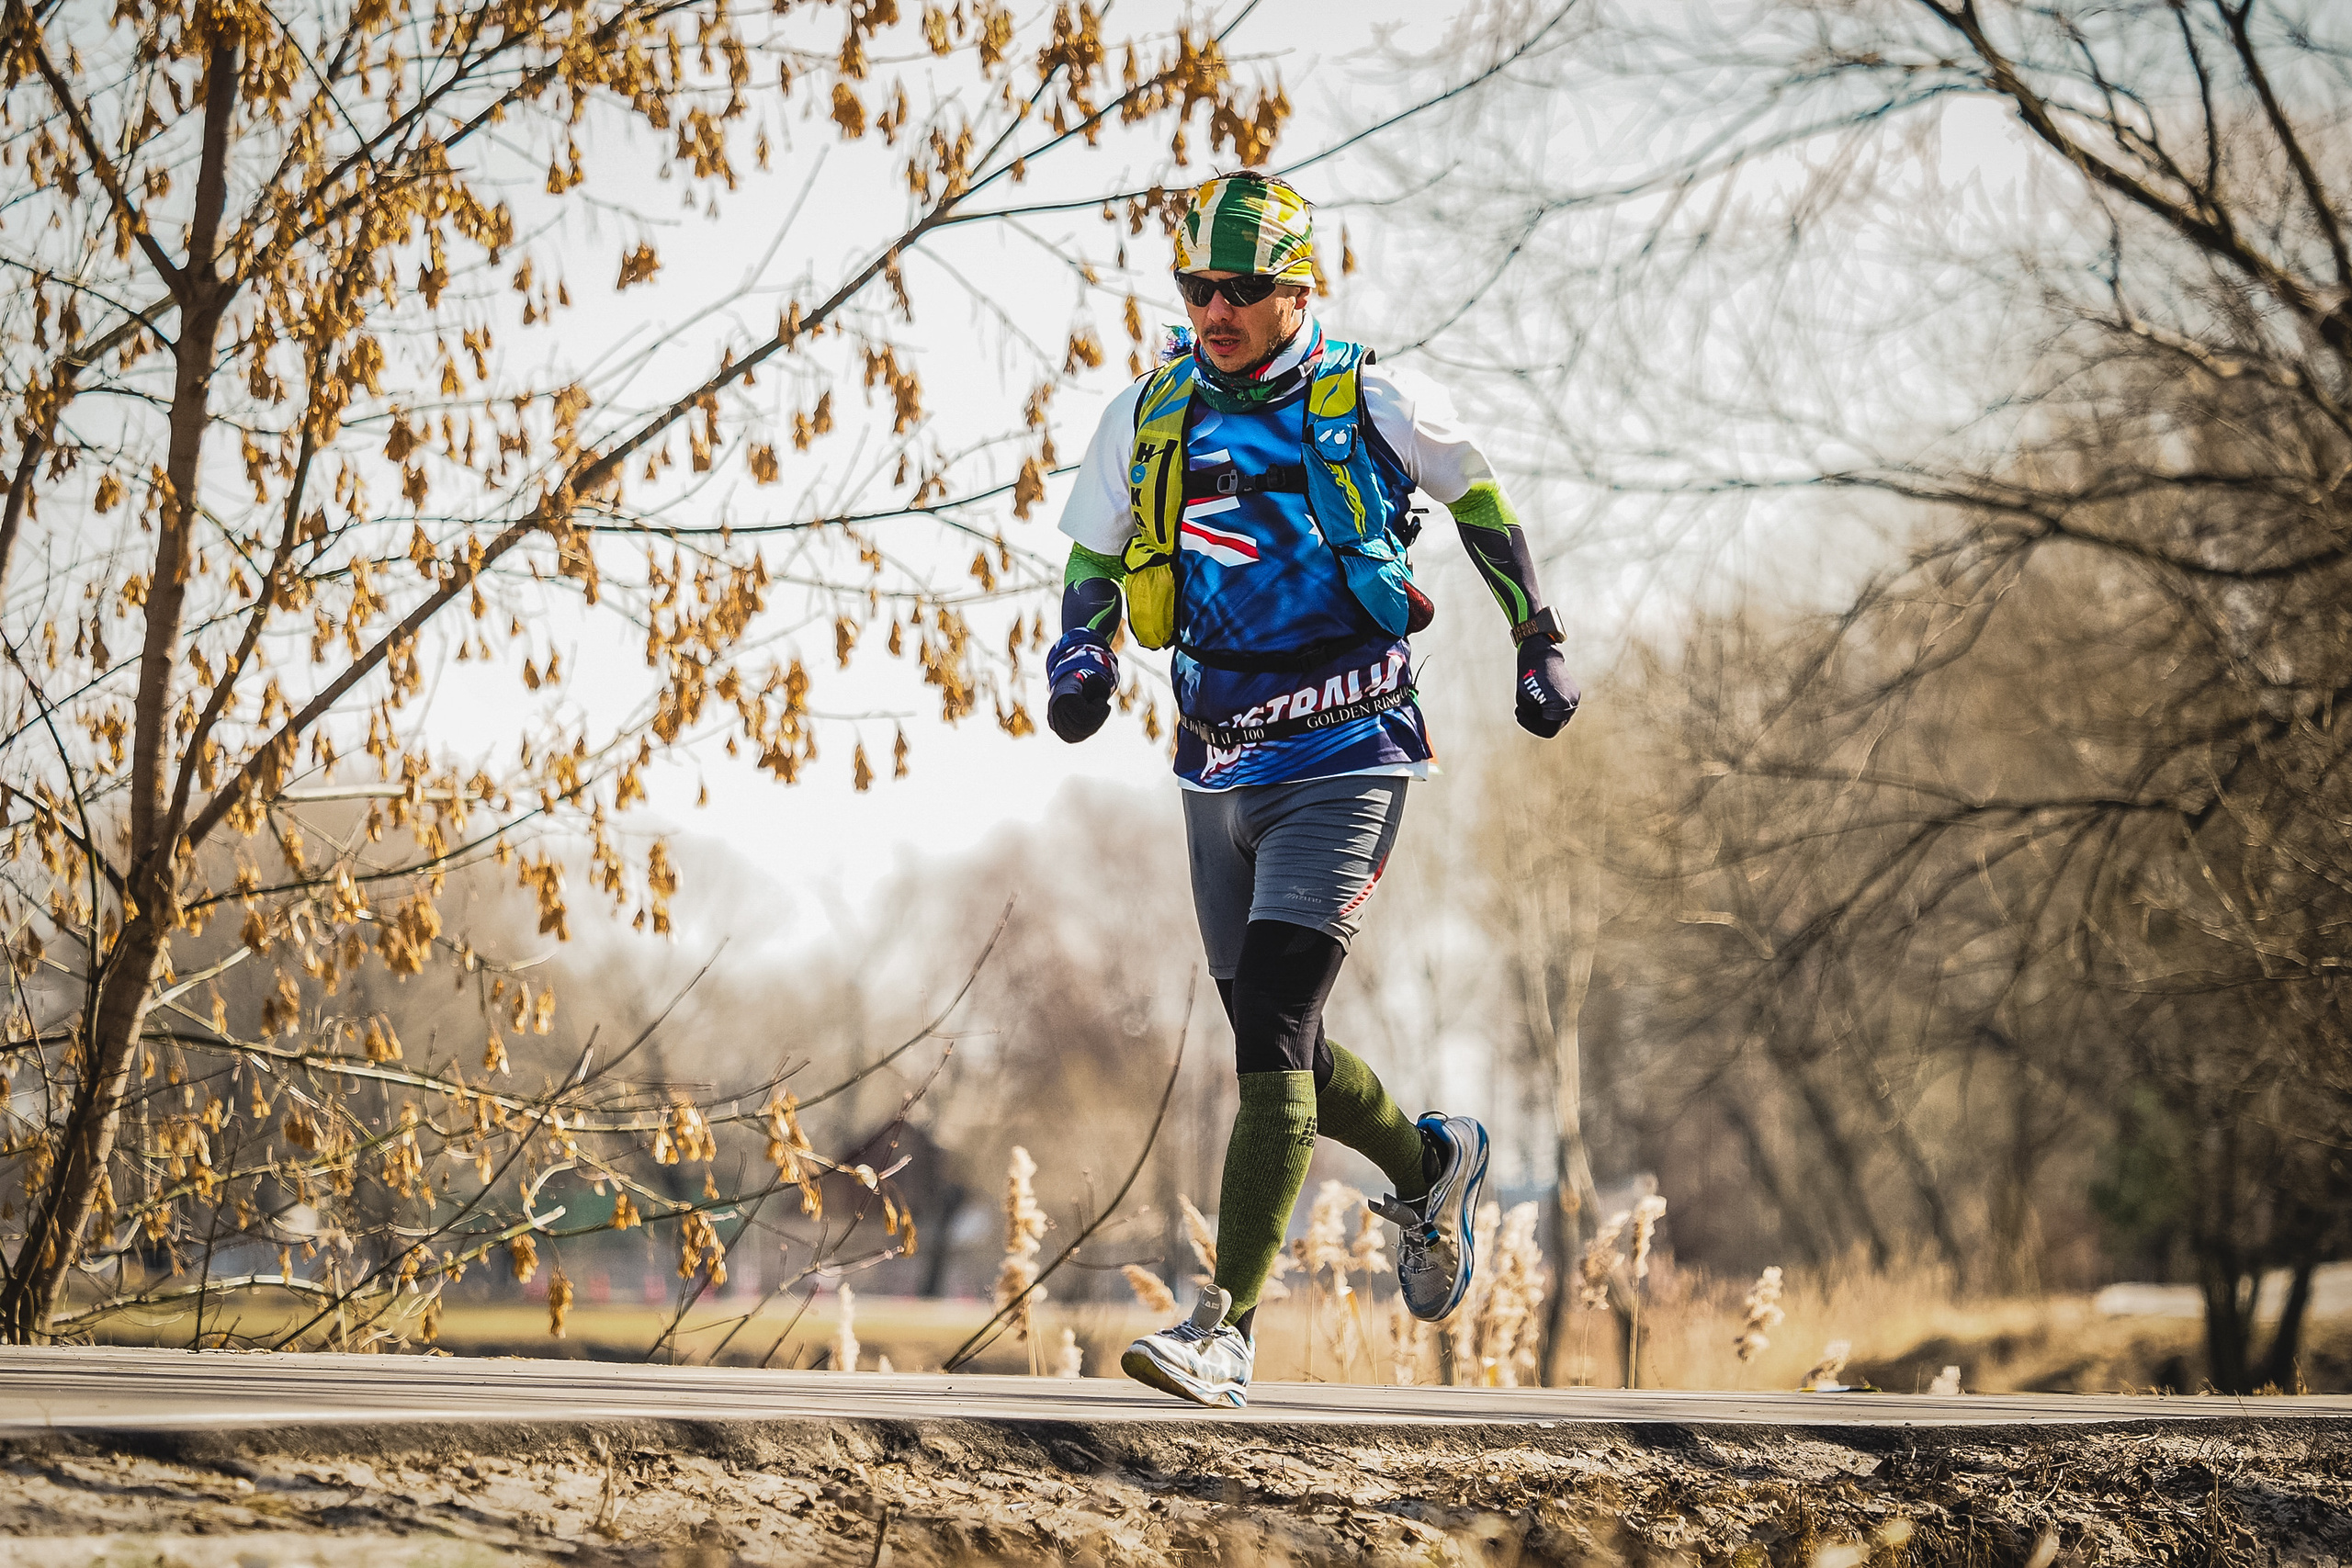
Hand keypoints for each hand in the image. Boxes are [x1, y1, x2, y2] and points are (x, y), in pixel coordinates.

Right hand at [1046, 629, 1118, 743]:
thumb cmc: (1084, 678)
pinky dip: (1086, 732)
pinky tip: (1092, 723)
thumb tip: (1098, 682)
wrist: (1067, 681)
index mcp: (1063, 696)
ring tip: (1097, 713)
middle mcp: (1054, 709)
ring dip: (1092, 726)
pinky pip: (1073, 737)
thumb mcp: (1094, 678)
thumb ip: (1096, 682)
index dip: (1098, 712)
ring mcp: (1053, 720)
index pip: (1086, 715)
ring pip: (1079, 734)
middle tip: (1102, 707)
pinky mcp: (1056, 728)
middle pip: (1083, 727)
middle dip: (1097, 719)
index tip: (1103, 702)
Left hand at [1514, 638, 1579, 737]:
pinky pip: (1560, 709)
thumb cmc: (1529, 675)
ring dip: (1542, 715)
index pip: (1548, 731)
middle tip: (1521, 709)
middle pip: (1553, 726)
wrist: (1541, 653)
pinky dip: (1548, 708)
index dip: (1531, 726)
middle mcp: (1572, 703)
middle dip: (1536, 721)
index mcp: (1561, 706)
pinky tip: (1538, 697)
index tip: (1519, 713)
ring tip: (1530, 701)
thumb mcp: (1523, 700)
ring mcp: (1575, 698)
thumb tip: (1537, 722)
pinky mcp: (1574, 693)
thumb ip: (1530, 716)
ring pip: (1557, 718)